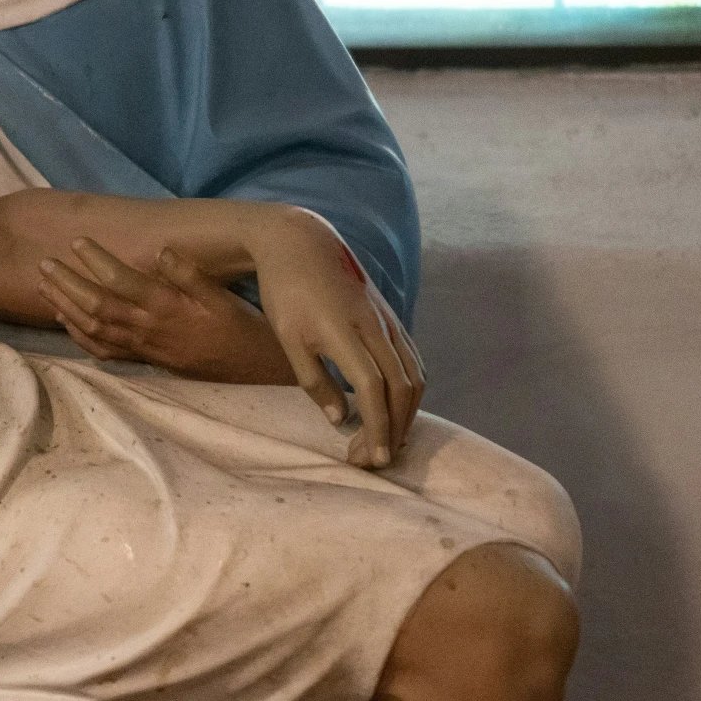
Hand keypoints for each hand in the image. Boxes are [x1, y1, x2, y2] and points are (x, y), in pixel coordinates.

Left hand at [39, 240, 296, 384]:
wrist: (250, 370)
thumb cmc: (239, 327)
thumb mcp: (222, 297)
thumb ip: (190, 275)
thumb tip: (161, 250)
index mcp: (166, 307)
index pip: (120, 281)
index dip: (95, 261)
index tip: (77, 240)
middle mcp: (148, 329)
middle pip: (95, 305)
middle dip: (66, 283)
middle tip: (44, 261)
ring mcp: (143, 347)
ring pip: (93, 328)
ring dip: (64, 305)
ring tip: (43, 284)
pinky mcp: (144, 360)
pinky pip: (102, 350)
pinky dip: (78, 334)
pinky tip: (63, 318)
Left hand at [245, 211, 423, 467]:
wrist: (302, 242)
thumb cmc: (286, 292)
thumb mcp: (288, 339)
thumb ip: (315, 381)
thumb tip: (342, 421)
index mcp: (345, 332)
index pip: (373, 388)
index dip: (378, 426)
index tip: (373, 458)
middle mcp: (376, 326)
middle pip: (401, 387)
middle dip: (395, 428)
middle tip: (376, 459)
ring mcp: (388, 320)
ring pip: (414, 374)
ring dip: (408, 413)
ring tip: (389, 439)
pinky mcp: (391, 318)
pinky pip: (413, 359)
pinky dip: (411, 389)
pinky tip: (398, 407)